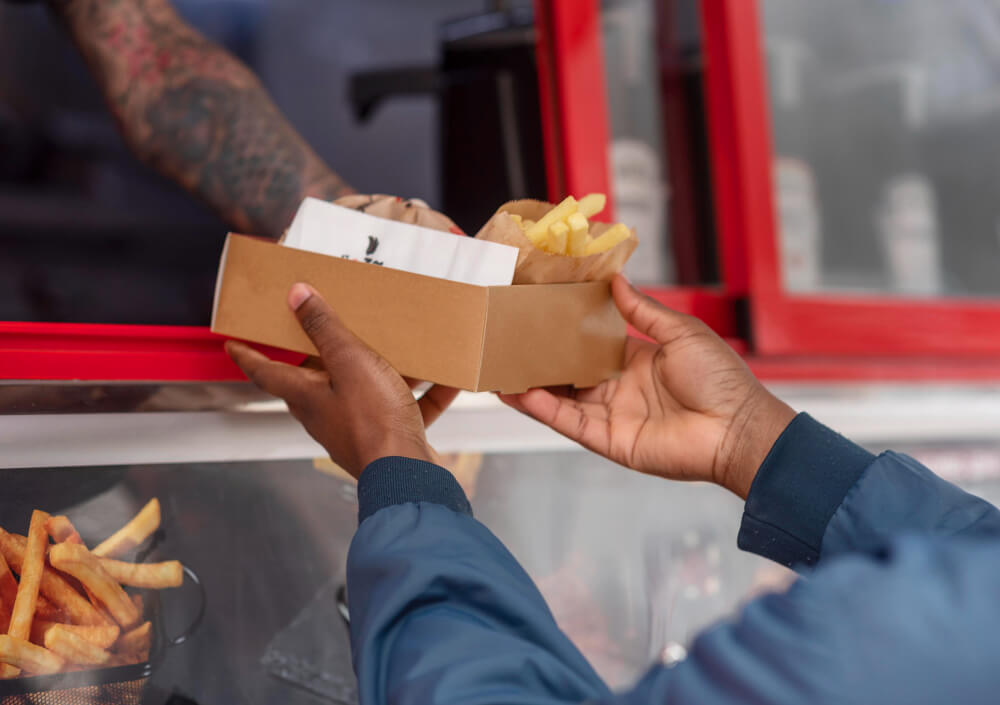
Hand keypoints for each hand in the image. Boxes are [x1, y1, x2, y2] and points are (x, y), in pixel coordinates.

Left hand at [226, 284, 456, 478]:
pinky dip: (423, 393)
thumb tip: (297, 296)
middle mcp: (327, 414)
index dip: (248, 354)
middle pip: (317, 378)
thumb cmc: (373, 423)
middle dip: (323, 353)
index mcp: (307, 396)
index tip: (233, 343)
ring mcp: (358, 428)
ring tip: (402, 345)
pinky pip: (404, 408)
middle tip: (328, 326)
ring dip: (383, 369)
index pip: (265, 372)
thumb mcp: (350, 362)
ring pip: (365, 390)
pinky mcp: (389, 438)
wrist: (408, 476)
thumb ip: (325, 328)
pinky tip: (448, 378)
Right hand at [499, 276, 794, 497]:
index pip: (590, 345)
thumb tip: (616, 280)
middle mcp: (620, 389)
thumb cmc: (721, 379)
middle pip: (569, 373)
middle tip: (507, 343)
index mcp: (637, 361)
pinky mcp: (611, 441)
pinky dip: (545, 410)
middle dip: (539, 361)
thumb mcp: (682, 333)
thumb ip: (643, 311)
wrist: (739, 429)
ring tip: (499, 370)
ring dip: (532, 386)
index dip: (565, 332)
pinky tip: (521, 393)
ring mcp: (613, 416)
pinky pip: (571, 423)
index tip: (538, 314)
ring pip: (562, 399)